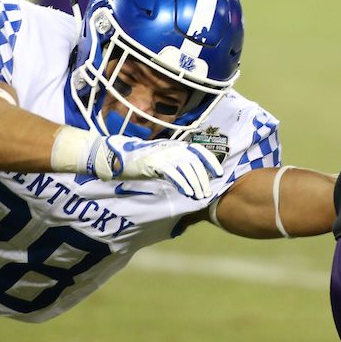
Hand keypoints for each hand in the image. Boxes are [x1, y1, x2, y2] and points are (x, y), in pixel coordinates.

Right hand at [106, 136, 222, 199]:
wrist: (122, 158)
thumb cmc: (145, 161)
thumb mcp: (165, 160)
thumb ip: (179, 165)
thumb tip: (195, 178)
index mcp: (177, 145)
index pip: (199, 150)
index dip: (211, 161)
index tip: (219, 174)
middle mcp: (173, 147)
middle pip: (194, 162)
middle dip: (203, 179)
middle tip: (207, 193)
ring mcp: (163, 154)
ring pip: (185, 168)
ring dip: (194, 183)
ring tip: (199, 196)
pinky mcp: (154, 162)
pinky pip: (172, 172)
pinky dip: (181, 182)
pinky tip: (187, 192)